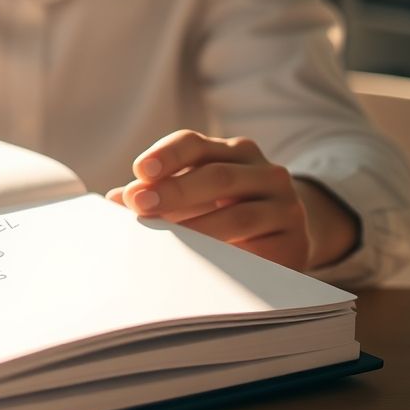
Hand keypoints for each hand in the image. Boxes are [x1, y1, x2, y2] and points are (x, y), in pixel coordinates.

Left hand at [104, 130, 357, 271]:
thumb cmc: (226, 210)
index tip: (139, 171)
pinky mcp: (294, 242)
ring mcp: (284, 206)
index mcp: (234, 152)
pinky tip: (204, 265)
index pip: (195, 144)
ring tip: (166, 242)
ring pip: (238, 214)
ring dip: (197, 228)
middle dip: (175, 191)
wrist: (288, 236)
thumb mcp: (195, 195)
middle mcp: (264, 172)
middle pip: (217, 176)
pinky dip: (228, 256)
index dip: (166, 155)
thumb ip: (159, 193)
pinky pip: (258, 250)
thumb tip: (115, 199)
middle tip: (141, 206)